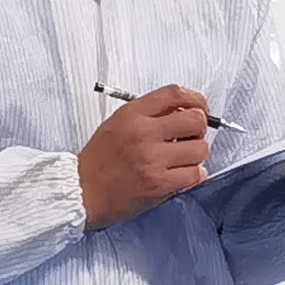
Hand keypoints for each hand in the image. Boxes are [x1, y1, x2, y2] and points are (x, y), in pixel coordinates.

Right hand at [78, 86, 211, 226]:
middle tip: (190, 137)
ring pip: (200, 149)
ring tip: (183, 159)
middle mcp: (144, 133)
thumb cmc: (100, 159)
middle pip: (195, 120)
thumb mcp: (119, 123)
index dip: (196, 99)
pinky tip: (183, 174)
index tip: (201, 108)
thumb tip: (184, 112)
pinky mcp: (160, 184)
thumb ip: (149, 114)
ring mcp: (153, 160)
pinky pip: (195, 174)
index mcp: (133, 114)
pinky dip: (194, 174)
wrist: (83, 191)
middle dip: (199, 129)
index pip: (175, 94)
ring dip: (197, 154)